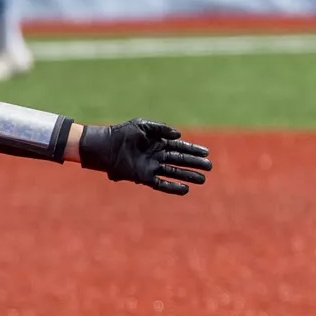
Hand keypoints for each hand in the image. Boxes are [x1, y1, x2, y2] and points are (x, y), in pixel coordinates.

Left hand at [79, 119, 211, 194]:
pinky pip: (161, 184)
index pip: (180, 147)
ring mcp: (151, 167)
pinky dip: (173, 187)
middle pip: (181, 160)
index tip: (207, 153)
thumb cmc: (122, 133)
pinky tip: (185, 189)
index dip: (194, 150)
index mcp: (159, 143)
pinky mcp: (144, 177)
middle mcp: (157, 156)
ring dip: (188, 175)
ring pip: (174, 172)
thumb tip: (178, 135)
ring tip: (202, 179)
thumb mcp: (142, 125)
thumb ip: (160, 128)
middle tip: (209, 167)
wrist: (105, 146)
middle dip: (195, 163)